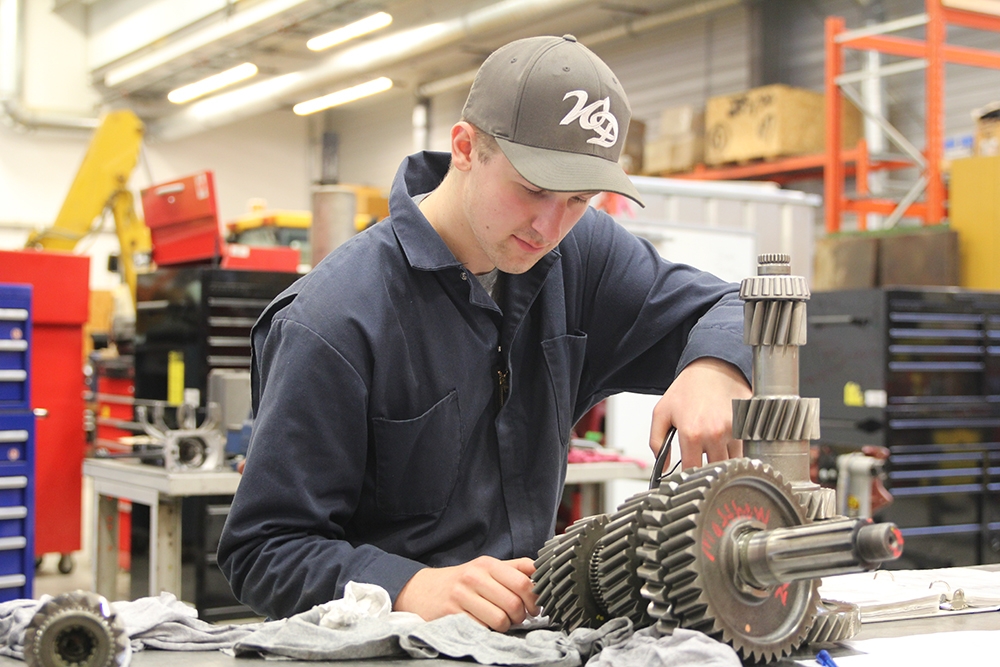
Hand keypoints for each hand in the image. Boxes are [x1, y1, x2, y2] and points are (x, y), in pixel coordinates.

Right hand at [393, 556, 538, 631]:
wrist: (422, 589)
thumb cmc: (462, 581)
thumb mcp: (486, 568)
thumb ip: (515, 568)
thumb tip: (542, 571)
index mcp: (488, 564)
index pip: (523, 581)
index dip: (534, 599)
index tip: (534, 607)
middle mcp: (474, 577)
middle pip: (514, 603)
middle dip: (521, 617)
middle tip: (517, 618)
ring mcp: (462, 596)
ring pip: (500, 620)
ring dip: (505, 626)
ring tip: (500, 622)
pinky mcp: (452, 614)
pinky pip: (482, 629)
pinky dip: (487, 631)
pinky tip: (482, 624)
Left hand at [648, 357, 750, 470]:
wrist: (712, 368)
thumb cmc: (687, 389)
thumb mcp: (661, 414)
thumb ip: (657, 443)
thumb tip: (663, 467)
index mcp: (691, 434)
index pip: (692, 469)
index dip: (689, 474)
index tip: (688, 475)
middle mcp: (714, 434)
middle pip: (714, 469)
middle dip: (707, 468)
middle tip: (702, 460)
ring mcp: (733, 430)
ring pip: (732, 462)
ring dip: (724, 460)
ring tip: (714, 447)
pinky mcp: (746, 425)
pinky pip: (744, 448)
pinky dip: (736, 449)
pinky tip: (727, 439)